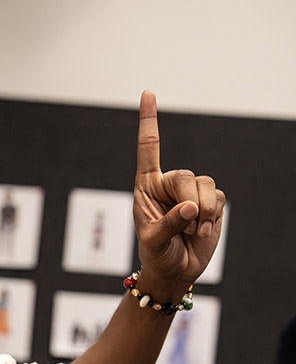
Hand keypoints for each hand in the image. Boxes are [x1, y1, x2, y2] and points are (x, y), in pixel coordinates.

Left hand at [133, 90, 225, 294]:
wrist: (175, 269)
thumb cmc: (156, 252)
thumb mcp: (154, 240)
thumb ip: (170, 223)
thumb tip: (192, 206)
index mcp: (145, 186)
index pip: (148, 149)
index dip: (148, 121)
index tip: (147, 93)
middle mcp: (167, 184)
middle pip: (186, 176)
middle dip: (190, 201)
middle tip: (189, 224)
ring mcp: (190, 192)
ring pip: (206, 185)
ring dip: (204, 212)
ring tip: (194, 231)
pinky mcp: (210, 201)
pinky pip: (218, 197)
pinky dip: (213, 216)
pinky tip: (202, 231)